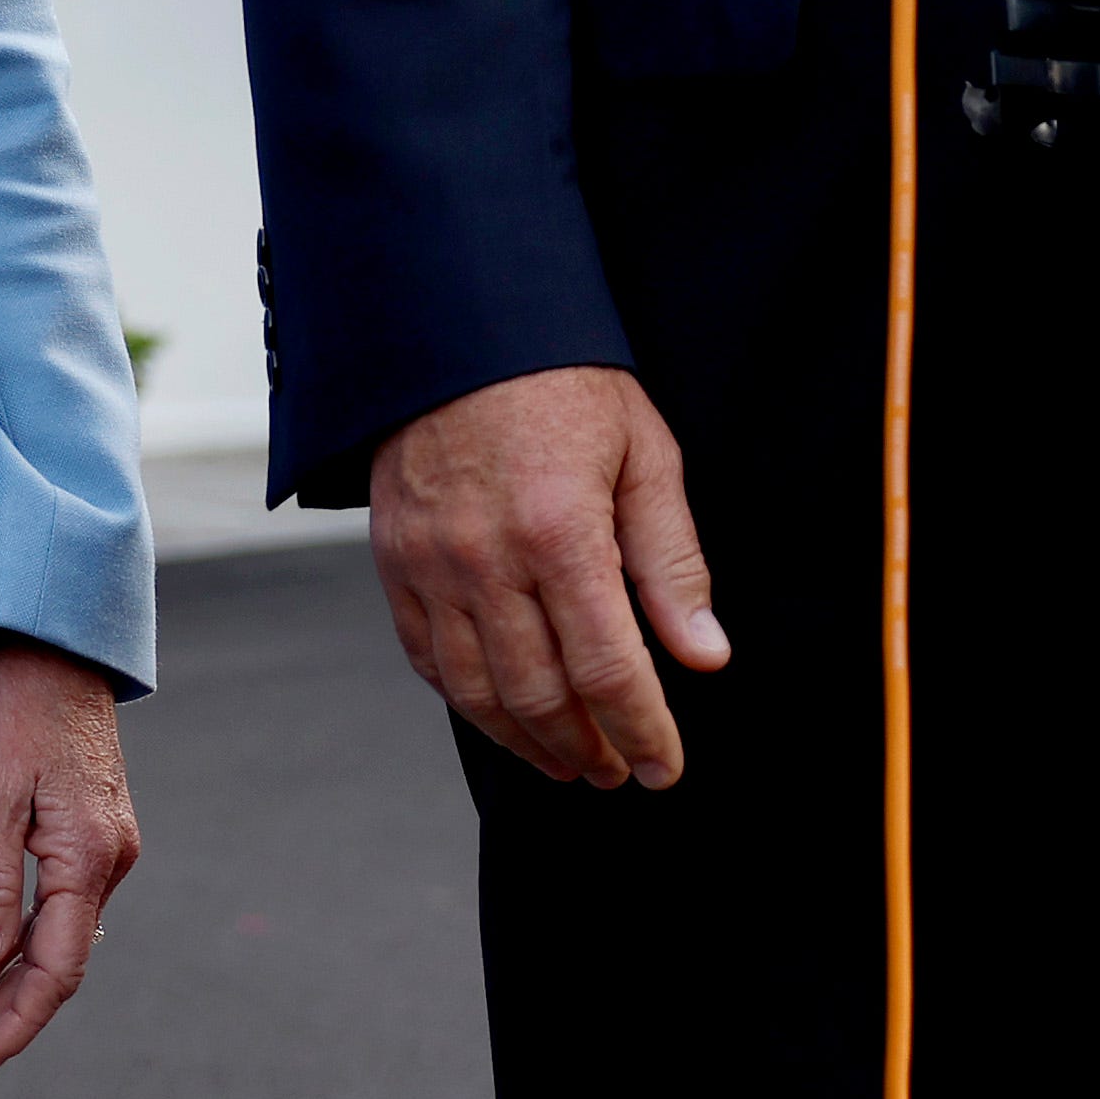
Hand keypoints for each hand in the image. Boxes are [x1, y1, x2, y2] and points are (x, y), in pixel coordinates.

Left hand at [0, 640, 137, 1076]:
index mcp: (88, 855)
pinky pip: (64, 905)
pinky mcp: (92, 826)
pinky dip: (28, 942)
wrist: (53, 639)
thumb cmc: (15, 704)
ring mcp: (106, 842)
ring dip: (15, 982)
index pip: (54, 970)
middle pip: (62, 963)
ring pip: (64, 937)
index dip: (15, 1024)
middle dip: (8, 1015)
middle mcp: (109, 857)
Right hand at [367, 364, 727, 787]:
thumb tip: (704, 656)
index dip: (643, 730)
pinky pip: (427, 658)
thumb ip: (673, 562)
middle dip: (589, 748)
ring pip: (478, 691)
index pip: (608, 667)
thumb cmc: (564, 382)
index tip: (666, 768)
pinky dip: (468, 701)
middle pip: (540, 694)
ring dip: (529, 742)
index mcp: (560, 530)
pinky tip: (504, 715)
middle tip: (621, 772)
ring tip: (571, 762)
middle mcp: (487, 559)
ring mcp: (432, 564)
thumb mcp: (644, 454)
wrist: (458, 326)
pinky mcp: (395, 560)